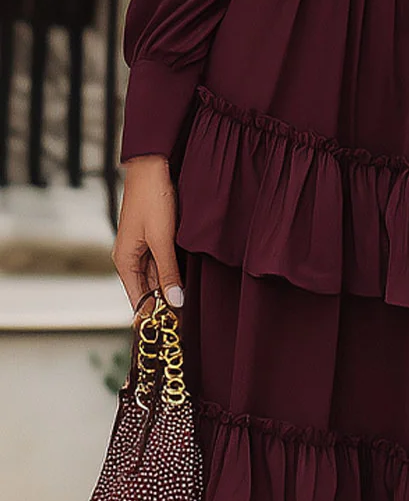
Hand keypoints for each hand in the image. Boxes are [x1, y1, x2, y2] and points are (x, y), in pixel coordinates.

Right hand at [112, 155, 183, 315]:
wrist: (153, 167)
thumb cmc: (152, 199)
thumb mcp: (162, 239)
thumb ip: (168, 272)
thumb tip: (175, 303)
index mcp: (124, 261)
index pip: (138, 301)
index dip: (155, 318)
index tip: (173, 333)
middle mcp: (131, 259)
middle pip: (148, 293)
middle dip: (166, 308)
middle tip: (188, 325)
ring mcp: (143, 251)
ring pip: (158, 281)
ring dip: (172, 293)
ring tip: (192, 311)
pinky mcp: (156, 241)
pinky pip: (164, 267)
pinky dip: (176, 277)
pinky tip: (190, 286)